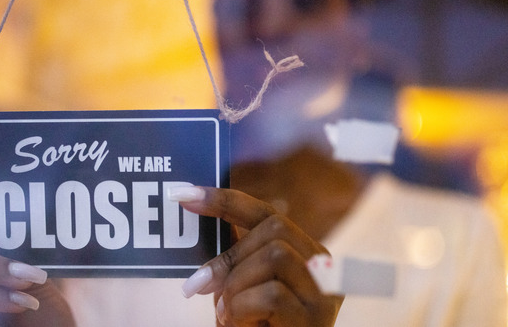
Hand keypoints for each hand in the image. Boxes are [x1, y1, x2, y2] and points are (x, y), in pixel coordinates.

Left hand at [170, 186, 342, 326]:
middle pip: (275, 228)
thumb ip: (234, 255)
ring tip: (228, 314)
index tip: (182, 194)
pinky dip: (242, 307)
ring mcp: (325, 292)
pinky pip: (272, 294)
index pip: (266, 212)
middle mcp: (323, 266)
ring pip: (275, 255)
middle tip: (200, 285)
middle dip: (231, 256)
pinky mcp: (317, 319)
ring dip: (236, 285)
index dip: (224, 199)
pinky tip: (237, 323)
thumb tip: (198, 207)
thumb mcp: (240, 286)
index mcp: (304, 251)